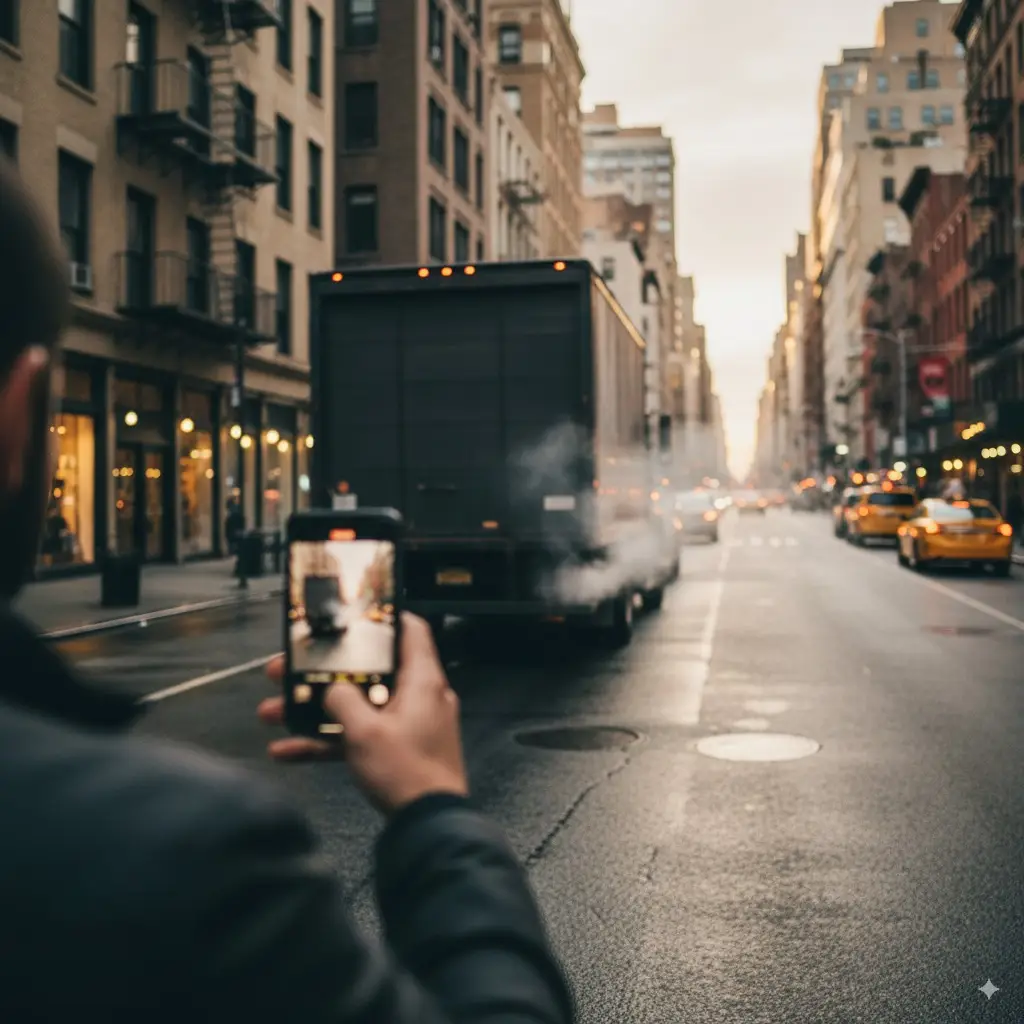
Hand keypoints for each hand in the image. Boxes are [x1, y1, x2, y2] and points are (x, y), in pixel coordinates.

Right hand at [258, 613, 468, 814]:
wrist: (427, 825)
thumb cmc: (406, 772)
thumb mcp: (365, 731)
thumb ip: (343, 700)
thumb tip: (332, 689)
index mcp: (421, 680)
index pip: (409, 631)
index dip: (382, 618)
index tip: (350, 616)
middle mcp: (418, 697)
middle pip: (367, 672)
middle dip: (324, 673)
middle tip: (287, 671)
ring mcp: (408, 725)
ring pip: (356, 706)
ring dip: (316, 710)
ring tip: (273, 712)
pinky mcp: (398, 751)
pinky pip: (359, 737)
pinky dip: (329, 741)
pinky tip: (287, 751)